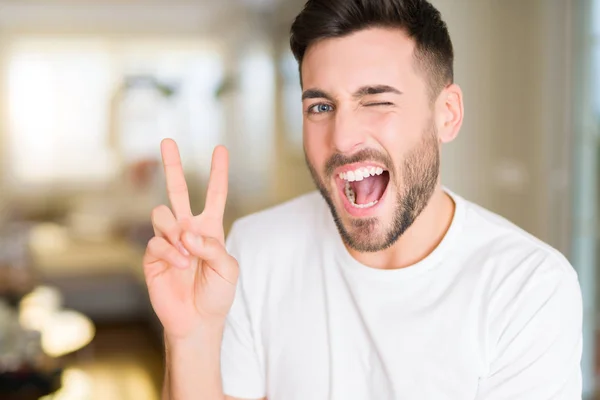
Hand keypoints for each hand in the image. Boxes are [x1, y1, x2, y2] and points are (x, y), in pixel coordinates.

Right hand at [143, 139, 238, 339]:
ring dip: (175, 231)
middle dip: (172, 165)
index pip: (214, 195)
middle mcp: (186, 229)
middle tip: (167, 140)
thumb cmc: (217, 294)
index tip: (220, 149)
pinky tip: (179, 266)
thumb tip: (187, 233)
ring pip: (162, 214)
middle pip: (177, 190)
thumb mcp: (228, 269)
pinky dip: (170, 252)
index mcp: (209, 228)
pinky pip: (155, 241)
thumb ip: (212, 247)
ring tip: (186, 252)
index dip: (218, 173)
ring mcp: (168, 241)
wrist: (197, 320)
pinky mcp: (152, 256)